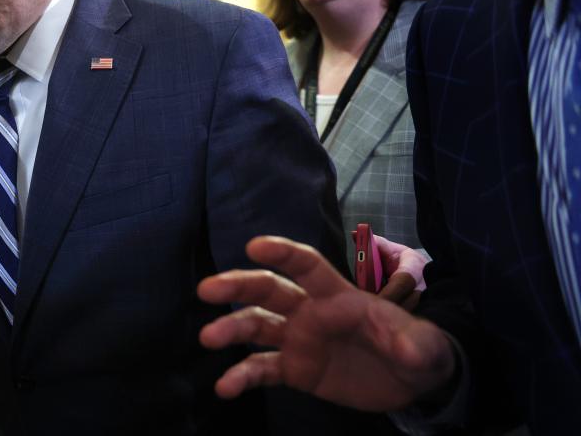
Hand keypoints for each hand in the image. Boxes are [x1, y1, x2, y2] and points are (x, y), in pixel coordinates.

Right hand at [197, 236, 455, 411]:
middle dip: (238, 286)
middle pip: (269, 291)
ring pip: (257, 326)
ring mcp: (298, 340)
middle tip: (207, 289)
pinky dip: (242, 377)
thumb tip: (404, 346)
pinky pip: (262, 370)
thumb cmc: (416, 349)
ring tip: (208, 337)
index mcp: (338, 295)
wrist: (412, 383)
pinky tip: (224, 387)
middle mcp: (310, 311)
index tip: (254, 246)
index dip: (283, 253)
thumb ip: (413, 341)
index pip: (307, 266)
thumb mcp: (425, 345)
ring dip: (231, 328)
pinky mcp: (295, 369)